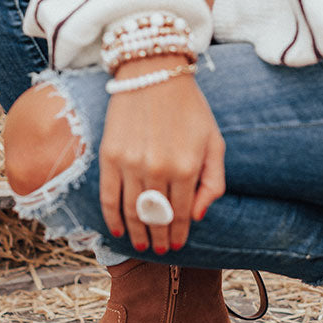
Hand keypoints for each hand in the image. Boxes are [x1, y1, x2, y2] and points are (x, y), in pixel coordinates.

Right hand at [99, 56, 225, 253]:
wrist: (153, 72)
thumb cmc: (190, 108)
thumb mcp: (214, 142)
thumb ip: (212, 182)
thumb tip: (198, 216)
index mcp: (186, 168)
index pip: (182, 214)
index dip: (179, 233)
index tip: (177, 245)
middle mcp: (158, 170)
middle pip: (156, 217)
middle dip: (159, 238)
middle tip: (160, 249)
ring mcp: (130, 164)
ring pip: (132, 212)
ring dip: (137, 233)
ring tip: (141, 244)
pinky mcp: (109, 156)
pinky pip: (108, 197)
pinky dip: (112, 218)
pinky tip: (117, 230)